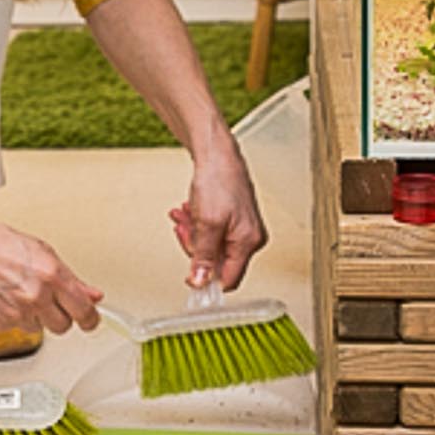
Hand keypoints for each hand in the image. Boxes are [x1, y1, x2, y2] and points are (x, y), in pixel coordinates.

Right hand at [0, 215, 102, 335]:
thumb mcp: (43, 253)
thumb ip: (72, 280)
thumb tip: (93, 295)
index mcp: (52, 276)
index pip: (83, 311)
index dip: (90, 319)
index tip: (91, 321)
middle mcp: (36, 296)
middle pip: (63, 326)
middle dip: (59, 315)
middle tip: (48, 300)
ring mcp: (16, 313)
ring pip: (38, 327)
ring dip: (33, 315)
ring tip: (18, 291)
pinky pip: (15, 327)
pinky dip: (12, 316)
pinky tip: (4, 297)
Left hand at [169, 138, 267, 289]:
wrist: (216, 152)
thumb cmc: (219, 179)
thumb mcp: (207, 223)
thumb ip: (203, 255)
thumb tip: (200, 281)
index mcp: (249, 242)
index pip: (229, 279)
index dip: (207, 279)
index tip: (190, 278)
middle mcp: (249, 238)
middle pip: (216, 262)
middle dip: (195, 247)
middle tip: (185, 231)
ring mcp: (241, 229)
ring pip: (210, 246)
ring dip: (192, 233)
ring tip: (184, 216)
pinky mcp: (232, 219)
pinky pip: (210, 232)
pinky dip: (196, 224)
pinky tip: (188, 212)